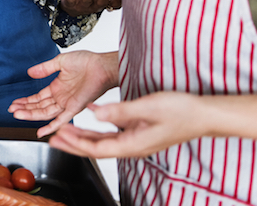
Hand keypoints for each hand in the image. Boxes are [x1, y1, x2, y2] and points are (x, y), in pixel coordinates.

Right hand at [8, 51, 118, 137]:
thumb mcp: (60, 62)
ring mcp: (67, 104)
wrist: (101, 65)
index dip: (26, 101)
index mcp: (57, 87)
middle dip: (25, 109)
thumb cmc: (87, 62)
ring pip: (46, 113)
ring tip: (18, 115)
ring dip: (31, 115)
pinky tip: (41, 131)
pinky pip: (61, 119)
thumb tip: (30, 72)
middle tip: (12, 111)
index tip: (14, 104)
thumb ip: (45, 68)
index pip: (38, 98)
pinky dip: (51, 126)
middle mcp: (61, 98)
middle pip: (39, 107)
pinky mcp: (75, 108)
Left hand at [46, 91, 205, 158]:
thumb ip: (120, 111)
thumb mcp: (148, 107)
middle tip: (51, 138)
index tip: (58, 134)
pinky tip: (92, 117)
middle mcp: (132, 146)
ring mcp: (136, 141)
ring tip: (64, 131)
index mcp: (133, 144)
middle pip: (95, 148)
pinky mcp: (140, 133)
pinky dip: (99, 127)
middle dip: (72, 143)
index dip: (75, 142)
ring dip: (82, 136)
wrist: (204, 115)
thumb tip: (96, 113)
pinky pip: (114, 133)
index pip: (96, 148)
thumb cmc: (182, 112)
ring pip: (103, 142)